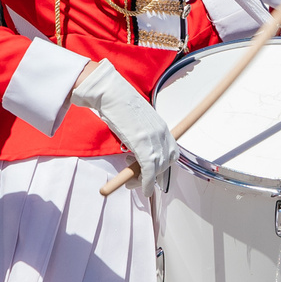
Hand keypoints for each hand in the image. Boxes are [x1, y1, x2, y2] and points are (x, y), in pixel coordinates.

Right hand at [70, 60, 176, 190]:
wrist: (108, 91)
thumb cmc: (117, 102)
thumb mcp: (135, 119)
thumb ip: (142, 132)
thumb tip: (137, 144)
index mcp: (161, 125)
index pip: (172, 151)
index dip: (165, 165)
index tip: (155, 173)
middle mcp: (161, 132)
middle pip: (167, 162)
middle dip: (155, 175)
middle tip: (139, 180)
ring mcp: (153, 138)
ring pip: (157, 168)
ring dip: (146, 181)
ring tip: (132, 182)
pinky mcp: (142, 145)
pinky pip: (149, 170)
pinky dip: (147, 183)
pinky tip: (144, 190)